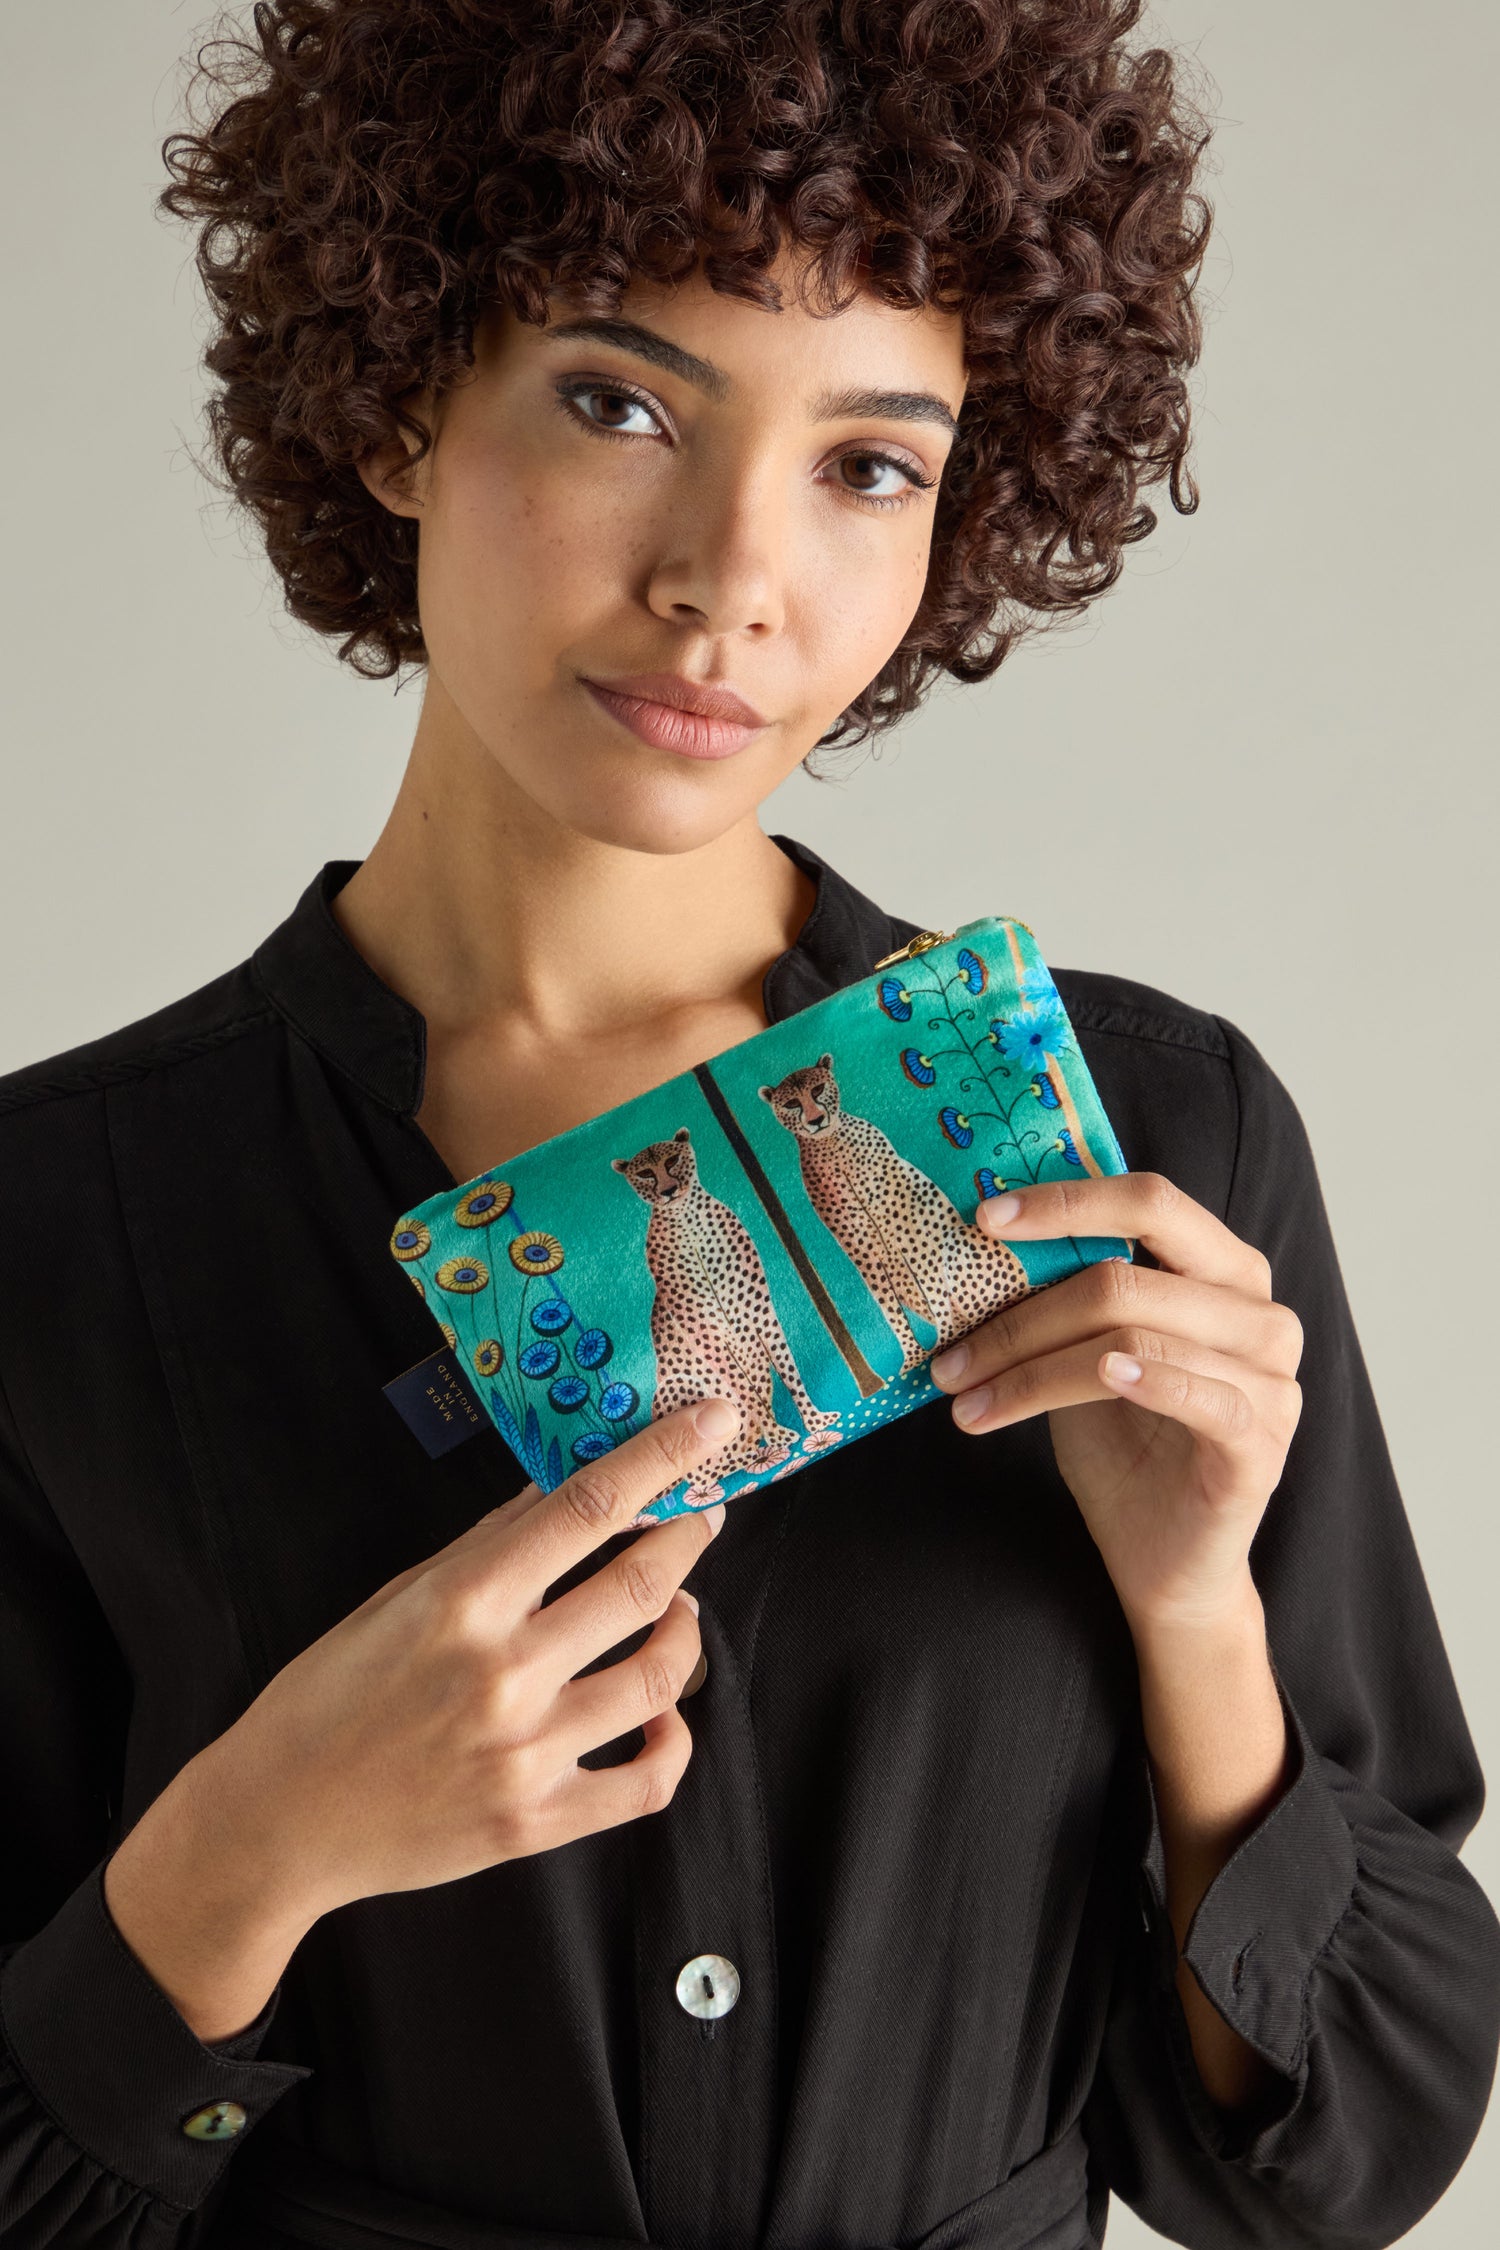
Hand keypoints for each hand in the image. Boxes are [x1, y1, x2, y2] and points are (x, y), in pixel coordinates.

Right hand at [104, 1394, 737, 2033]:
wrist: (277, 1820)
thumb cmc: (329, 1695)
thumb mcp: (398, 1597)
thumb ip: (490, 1544)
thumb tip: (564, 1484)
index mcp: (462, 1602)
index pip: (587, 1508)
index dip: (663, 1456)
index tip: (714, 1423)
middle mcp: (501, 1674)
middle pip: (642, 1585)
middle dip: (689, 1535)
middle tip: (702, 1513)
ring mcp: (524, 1754)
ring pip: (659, 1676)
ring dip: (687, 1629)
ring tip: (678, 1607)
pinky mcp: (536, 1823)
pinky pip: (648, 1782)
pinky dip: (674, 1740)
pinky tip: (663, 1712)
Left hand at [927, 1175, 1302, 1630]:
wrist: (1163, 1558)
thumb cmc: (1123, 1444)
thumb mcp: (1083, 1354)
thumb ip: (1066, 1297)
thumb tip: (979, 1245)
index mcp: (1221, 1269)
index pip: (1150, 1201)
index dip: (1067, 1202)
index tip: (986, 1218)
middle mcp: (1257, 1310)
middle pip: (1125, 1276)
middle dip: (1022, 1314)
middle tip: (950, 1354)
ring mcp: (1270, 1375)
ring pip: (1130, 1339)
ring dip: (1030, 1369)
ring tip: (967, 1396)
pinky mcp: (1263, 1440)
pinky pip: (1201, 1395)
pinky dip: (1143, 1381)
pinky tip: (1096, 1378)